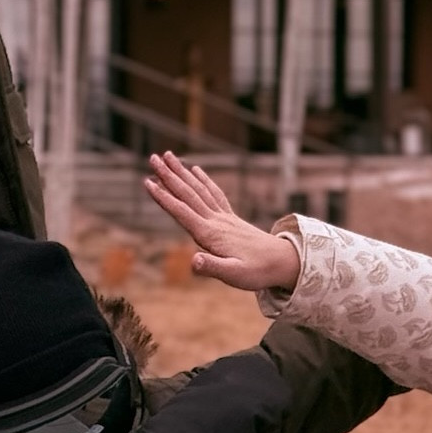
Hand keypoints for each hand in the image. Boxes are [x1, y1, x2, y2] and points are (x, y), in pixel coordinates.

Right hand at [144, 152, 300, 290]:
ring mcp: (224, 217)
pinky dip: (203, 180)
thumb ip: (212, 267)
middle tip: (153, 158)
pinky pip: (214, 194)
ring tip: (168, 157)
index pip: (182, 212)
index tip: (147, 182)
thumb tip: (194, 261)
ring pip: (199, 189)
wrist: (283, 263)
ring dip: (182, 173)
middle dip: (169, 176)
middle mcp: (216, 221)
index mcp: (211, 234)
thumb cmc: (257, 271)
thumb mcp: (234, 275)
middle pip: (188, 194)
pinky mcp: (231, 218)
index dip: (163, 198)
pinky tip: (195, 170)